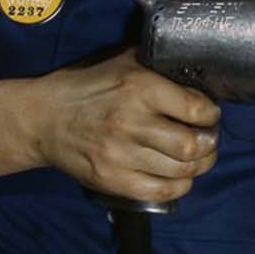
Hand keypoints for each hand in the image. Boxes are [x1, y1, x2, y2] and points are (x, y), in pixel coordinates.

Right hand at [31, 47, 220, 204]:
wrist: (43, 118)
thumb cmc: (87, 86)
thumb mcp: (124, 61)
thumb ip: (160, 63)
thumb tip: (197, 66)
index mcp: (139, 87)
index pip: (196, 108)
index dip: (211, 114)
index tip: (209, 114)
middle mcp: (131, 122)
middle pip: (191, 145)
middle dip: (209, 143)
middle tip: (207, 138)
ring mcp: (120, 155)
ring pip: (180, 171)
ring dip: (198, 166)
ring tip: (197, 157)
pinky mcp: (111, 179)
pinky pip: (159, 192)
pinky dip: (178, 186)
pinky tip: (179, 176)